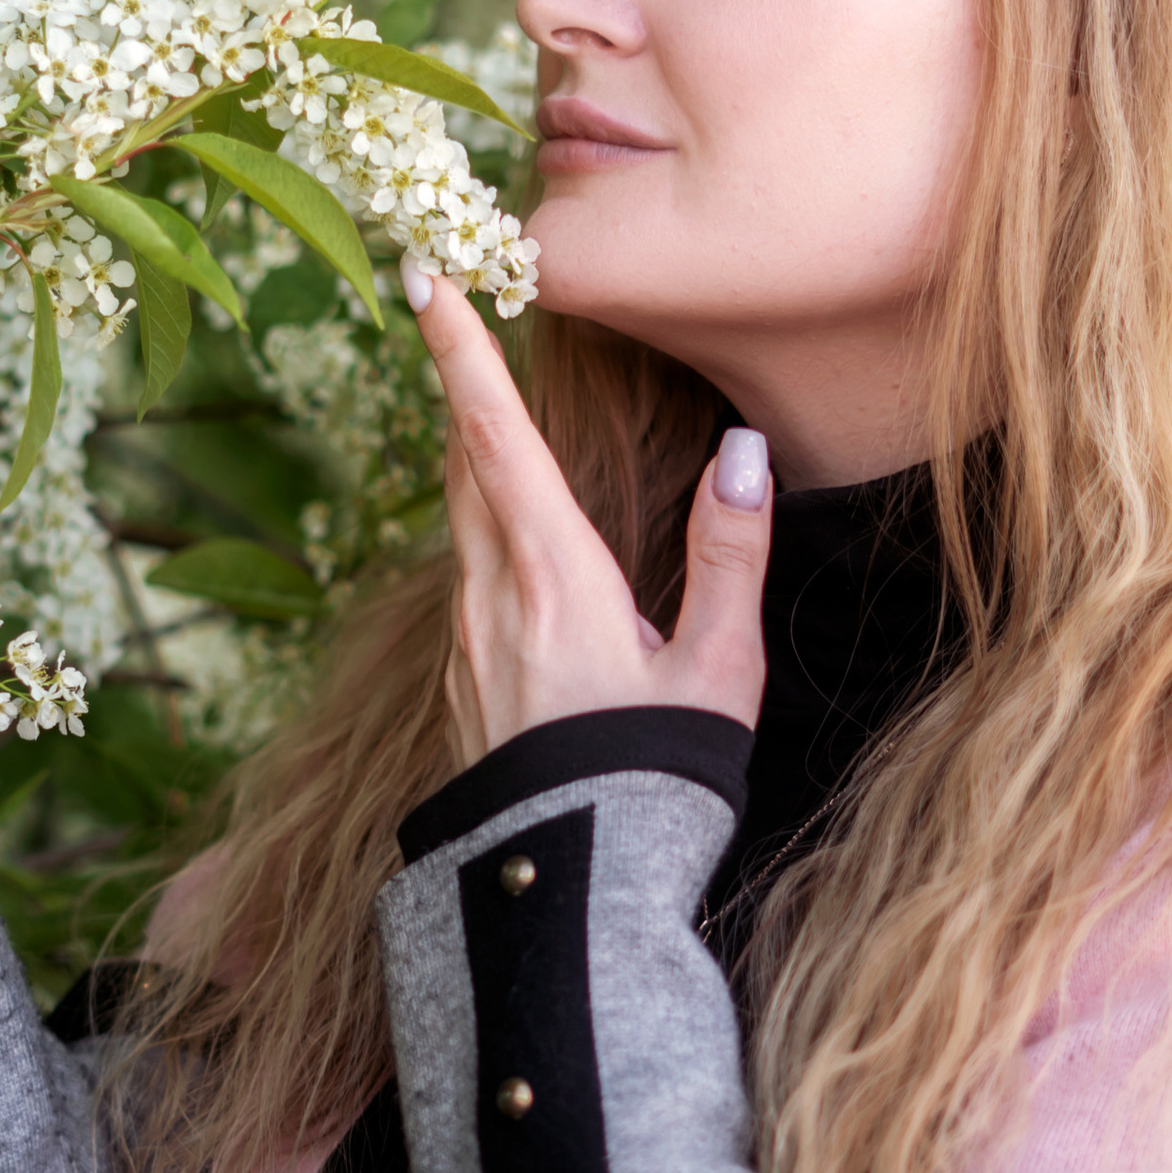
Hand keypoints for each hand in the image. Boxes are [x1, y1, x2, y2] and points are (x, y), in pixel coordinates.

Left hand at [403, 252, 771, 764]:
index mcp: (553, 578)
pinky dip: (480, 529)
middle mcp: (490, 598)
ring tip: (482, 401)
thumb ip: (731, 557)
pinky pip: (464, 578)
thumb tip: (744, 454)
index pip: (496, 437)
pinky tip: (509, 536)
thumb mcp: (717, 673)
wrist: (570, 898)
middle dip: (460, 382)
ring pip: (458, 520)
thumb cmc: (654, 785)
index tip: (427, 274)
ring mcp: (464, 642)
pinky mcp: (459, 682)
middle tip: (452, 304)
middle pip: (463, 462)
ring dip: (470, 455)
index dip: (461, 350)